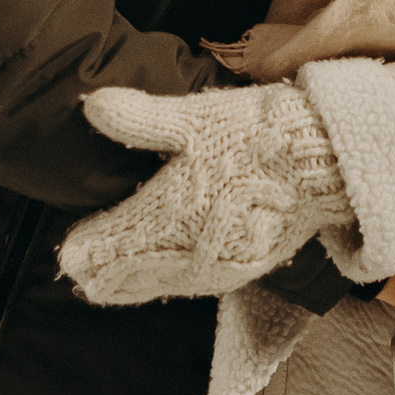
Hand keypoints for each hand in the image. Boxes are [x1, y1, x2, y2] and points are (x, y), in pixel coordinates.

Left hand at [61, 79, 345, 305]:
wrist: (327, 162)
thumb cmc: (258, 135)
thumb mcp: (196, 117)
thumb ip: (142, 119)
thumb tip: (91, 106)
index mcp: (169, 214)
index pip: (117, 241)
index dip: (90, 250)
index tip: (67, 256)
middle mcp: (189, 250)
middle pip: (137, 271)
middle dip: (107, 274)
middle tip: (81, 278)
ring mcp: (220, 263)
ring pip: (166, 283)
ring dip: (137, 284)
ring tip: (111, 288)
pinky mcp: (246, 266)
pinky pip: (196, 283)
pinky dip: (173, 284)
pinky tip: (168, 281)